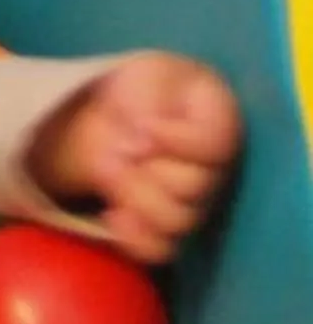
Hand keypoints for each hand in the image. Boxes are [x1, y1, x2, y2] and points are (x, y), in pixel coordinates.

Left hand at [28, 52, 242, 262]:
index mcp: (219, 123)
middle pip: (194, 188)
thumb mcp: (144, 73)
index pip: (215, 146)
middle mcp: (216, 168)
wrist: (118, 117)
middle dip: (143, 168)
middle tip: (114, 148)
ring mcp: (194, 202)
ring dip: (132, 196)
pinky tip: (112, 214)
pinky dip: (133, 238)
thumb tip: (141, 141)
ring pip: (177, 222)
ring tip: (105, 169)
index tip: (140, 126)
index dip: (173, 140)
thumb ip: (148, 96)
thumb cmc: (141, 90)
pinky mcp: (167, 226)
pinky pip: (160, 250)